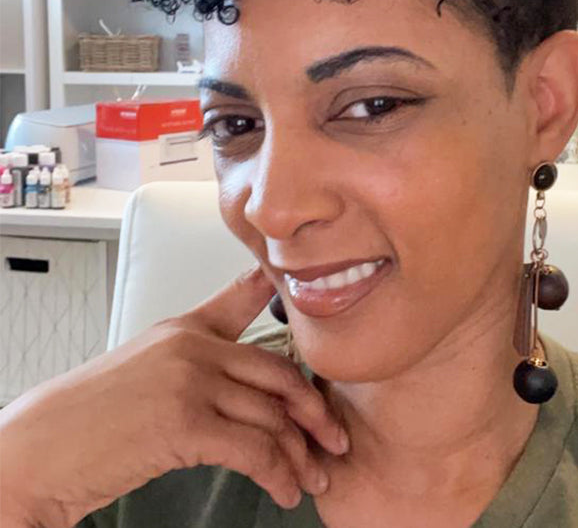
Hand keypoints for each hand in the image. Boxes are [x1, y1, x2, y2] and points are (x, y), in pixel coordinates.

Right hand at [0, 268, 348, 527]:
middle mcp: (194, 346)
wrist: (39, 448)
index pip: (243, 299)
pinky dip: (277, 475)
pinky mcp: (186, 422)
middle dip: (315, 411)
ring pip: (272, 416)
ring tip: (311, 479)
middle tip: (334, 440)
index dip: (278, 291)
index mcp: (185, 329)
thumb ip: (193, 364)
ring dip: (300, 455)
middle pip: (280, 373)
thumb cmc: (89, 415)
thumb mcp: (145, 368)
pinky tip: (284, 491)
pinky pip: (254, 449)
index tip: (310, 291)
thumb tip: (235, 382)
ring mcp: (191, 380)